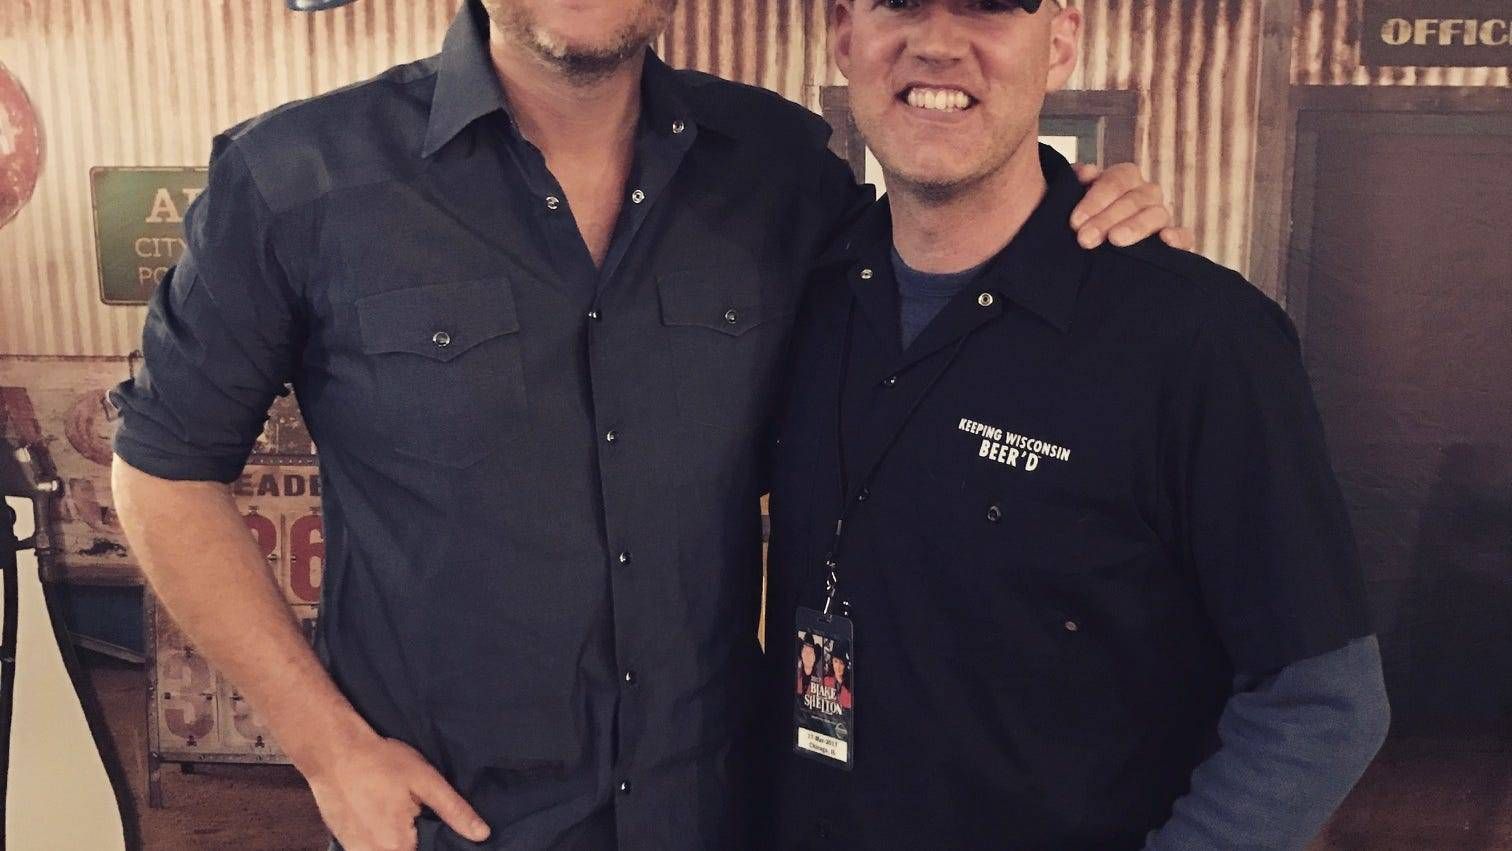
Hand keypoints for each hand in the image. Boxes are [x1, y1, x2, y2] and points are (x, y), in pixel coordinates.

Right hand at [305, 731, 489, 850]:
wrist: (332, 750)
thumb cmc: (379, 762)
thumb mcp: (425, 780)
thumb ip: (454, 810)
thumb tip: (482, 834)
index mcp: (397, 848)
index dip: (438, 845)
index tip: (437, 826)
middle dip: (421, 842)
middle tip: (419, 814)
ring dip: (401, 842)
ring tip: (404, 815)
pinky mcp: (345, 844)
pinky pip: (372, 850)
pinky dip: (384, 841)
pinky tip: (387, 818)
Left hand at [1070, 162, 1194, 251]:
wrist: (1096, 247)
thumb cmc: (1085, 222)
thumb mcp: (1076, 202)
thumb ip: (1076, 184)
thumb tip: (1085, 172)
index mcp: (1125, 178)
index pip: (1115, 181)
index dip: (1095, 200)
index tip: (1075, 221)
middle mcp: (1146, 193)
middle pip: (1133, 199)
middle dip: (1106, 219)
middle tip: (1084, 239)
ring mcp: (1162, 215)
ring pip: (1156, 214)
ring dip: (1135, 226)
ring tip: (1115, 240)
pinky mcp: (1176, 240)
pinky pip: (1186, 235)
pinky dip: (1179, 236)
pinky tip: (1166, 240)